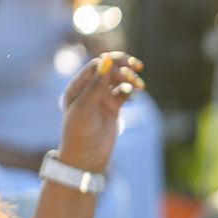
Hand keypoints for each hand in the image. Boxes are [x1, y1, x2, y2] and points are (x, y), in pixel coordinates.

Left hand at [57, 52, 143, 173]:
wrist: (86, 158)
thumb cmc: (79, 133)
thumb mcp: (85, 107)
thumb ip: (96, 83)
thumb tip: (106, 59)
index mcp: (77, 86)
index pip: (97, 65)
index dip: (112, 64)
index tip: (125, 71)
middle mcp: (89, 90)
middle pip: (109, 69)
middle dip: (124, 68)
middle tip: (137, 70)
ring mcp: (101, 98)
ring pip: (118, 80)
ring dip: (130, 79)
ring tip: (139, 86)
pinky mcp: (112, 107)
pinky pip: (123, 92)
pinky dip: (130, 91)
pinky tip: (133, 96)